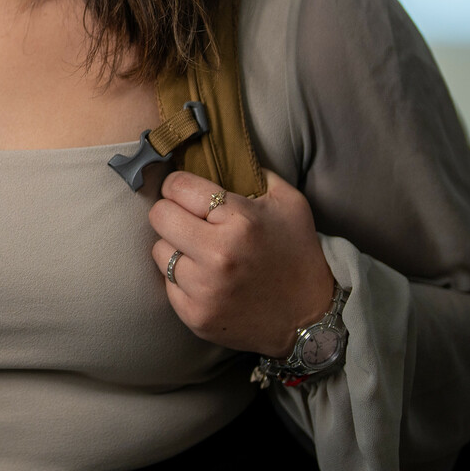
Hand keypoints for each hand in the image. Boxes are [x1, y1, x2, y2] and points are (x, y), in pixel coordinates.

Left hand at [149, 169, 338, 358]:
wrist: (310, 317)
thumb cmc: (298, 253)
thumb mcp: (289, 202)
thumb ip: (253, 172)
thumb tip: (218, 153)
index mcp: (240, 220)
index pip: (177, 186)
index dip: (180, 186)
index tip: (188, 193)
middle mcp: (218, 255)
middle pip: (159, 216)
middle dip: (172, 212)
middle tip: (189, 219)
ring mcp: (205, 289)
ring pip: (159, 251)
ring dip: (176, 247)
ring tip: (201, 251)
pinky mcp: (196, 316)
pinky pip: (168, 284)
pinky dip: (182, 279)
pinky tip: (206, 278)